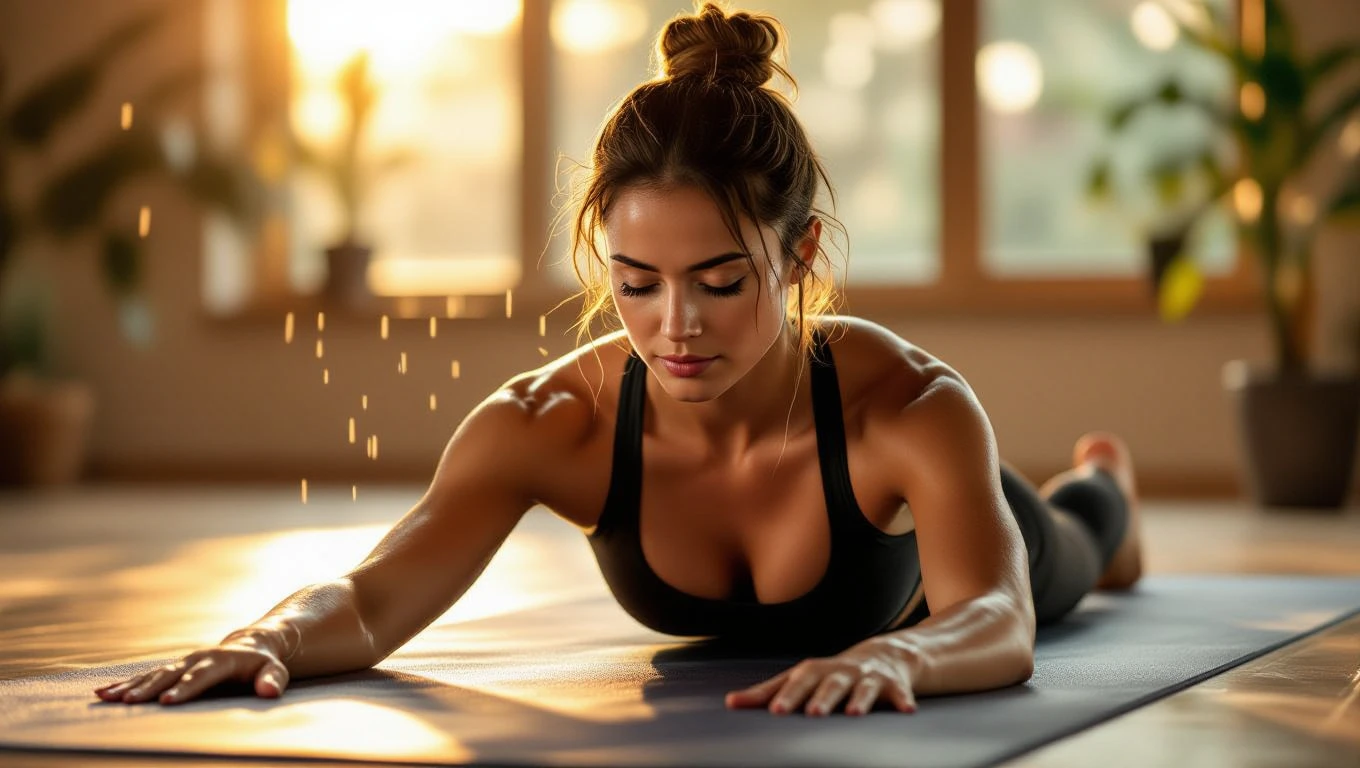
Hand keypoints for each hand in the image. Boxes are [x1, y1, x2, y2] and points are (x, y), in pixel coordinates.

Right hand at [93, 632, 289, 705]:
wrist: (251, 645)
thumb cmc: (263, 664)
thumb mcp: (275, 670)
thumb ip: (273, 680)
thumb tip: (271, 691)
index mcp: (222, 661)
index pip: (203, 675)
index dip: (186, 688)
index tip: (168, 701)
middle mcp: (198, 659)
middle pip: (171, 674)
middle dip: (149, 688)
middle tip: (129, 702)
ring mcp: (183, 662)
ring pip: (154, 674)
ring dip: (131, 686)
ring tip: (107, 698)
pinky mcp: (173, 669)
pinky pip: (146, 676)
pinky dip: (126, 684)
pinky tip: (104, 693)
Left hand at [724, 638, 916, 715]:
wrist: (886, 655)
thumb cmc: (832, 673)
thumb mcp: (801, 679)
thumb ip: (766, 692)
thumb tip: (730, 703)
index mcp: (816, 671)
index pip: (798, 682)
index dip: (787, 695)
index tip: (774, 711)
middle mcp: (841, 672)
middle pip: (830, 683)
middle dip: (822, 697)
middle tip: (812, 713)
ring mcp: (868, 677)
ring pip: (864, 687)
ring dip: (859, 699)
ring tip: (854, 714)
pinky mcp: (894, 685)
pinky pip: (900, 693)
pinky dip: (904, 700)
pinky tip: (907, 711)